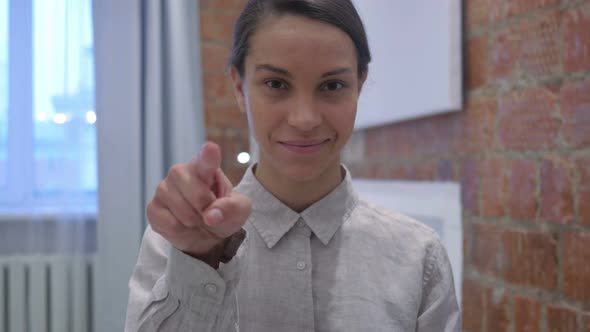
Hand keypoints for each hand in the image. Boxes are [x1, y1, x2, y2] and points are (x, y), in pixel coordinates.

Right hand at [147, 142, 251, 266]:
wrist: (206, 234)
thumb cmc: (224, 213)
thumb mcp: (240, 210)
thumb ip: (233, 208)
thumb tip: (211, 215)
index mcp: (205, 167)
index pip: (207, 159)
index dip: (208, 155)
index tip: (211, 148)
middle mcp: (180, 172)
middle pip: (197, 193)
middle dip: (207, 208)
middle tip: (209, 210)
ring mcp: (163, 189)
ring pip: (183, 212)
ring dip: (194, 221)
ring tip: (196, 217)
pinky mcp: (152, 208)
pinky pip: (170, 225)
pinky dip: (181, 231)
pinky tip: (182, 224)